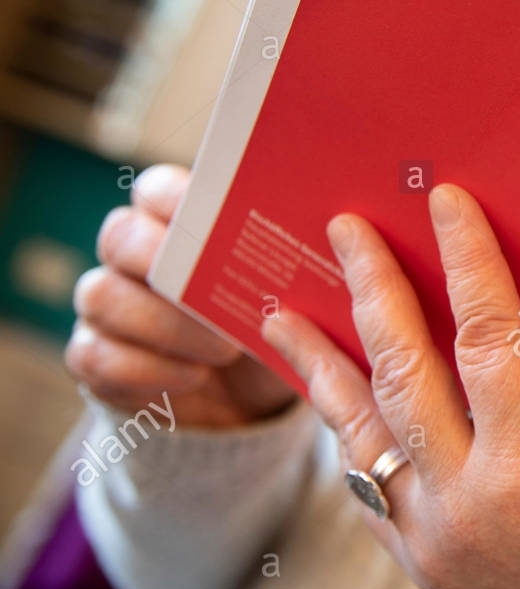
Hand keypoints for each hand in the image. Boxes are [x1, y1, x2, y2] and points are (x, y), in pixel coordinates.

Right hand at [66, 164, 297, 427]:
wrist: (251, 400)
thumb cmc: (280, 323)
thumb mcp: (297, 290)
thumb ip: (302, 255)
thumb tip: (353, 228)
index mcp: (180, 221)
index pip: (157, 189)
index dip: (176, 198)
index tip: (212, 217)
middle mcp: (134, 254)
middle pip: (120, 235)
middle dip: (170, 267)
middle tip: (221, 300)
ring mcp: (109, 304)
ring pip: (101, 296)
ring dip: (164, 325)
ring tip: (222, 352)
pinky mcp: (97, 357)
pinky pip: (97, 357)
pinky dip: (147, 370)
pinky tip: (194, 379)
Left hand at [261, 183, 519, 588]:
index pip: (489, 341)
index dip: (468, 263)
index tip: (448, 206)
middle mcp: (463, 501)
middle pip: (404, 375)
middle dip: (375, 292)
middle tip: (348, 232)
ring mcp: (429, 533)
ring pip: (360, 434)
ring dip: (322, 366)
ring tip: (284, 317)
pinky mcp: (414, 555)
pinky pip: (362, 486)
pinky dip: (344, 433)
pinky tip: (327, 398)